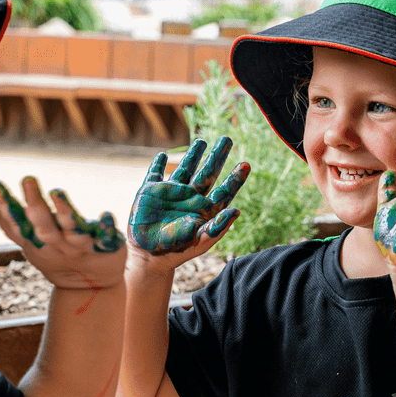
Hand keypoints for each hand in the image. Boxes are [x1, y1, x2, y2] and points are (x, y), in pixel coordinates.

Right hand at [0, 176, 126, 289]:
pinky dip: (105, 228)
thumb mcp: (33, 245)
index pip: (17, 226)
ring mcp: (81, 247)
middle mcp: (57, 245)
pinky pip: (105, 239)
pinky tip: (106, 216)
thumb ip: (14, 226)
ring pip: (72, 230)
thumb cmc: (59, 259)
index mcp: (38, 243)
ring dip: (65, 212)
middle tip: (28, 179)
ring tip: (58, 192)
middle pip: (44, 227)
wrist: (94, 287)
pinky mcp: (105, 248)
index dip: (6, 207)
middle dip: (35, 204)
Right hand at [128, 136, 248, 260]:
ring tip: (202, 141)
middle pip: (207, 172)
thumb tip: (237, 212)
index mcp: (204, 209)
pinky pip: (155, 174)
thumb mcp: (200, 241)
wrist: (149, 257)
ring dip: (193, 155)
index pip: (224, 190)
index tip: (245, 164)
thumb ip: (217, 227)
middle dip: (217, 156)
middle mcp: (190, 198)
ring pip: (185, 168)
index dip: (235, 178)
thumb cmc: (177, 251)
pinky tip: (162, 155)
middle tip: (227, 139)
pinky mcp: (150, 192)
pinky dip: (157, 164)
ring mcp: (170, 193)